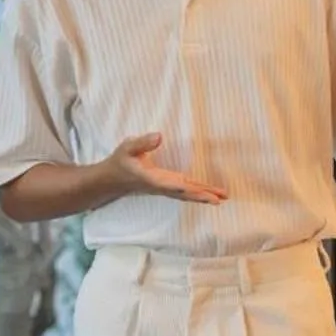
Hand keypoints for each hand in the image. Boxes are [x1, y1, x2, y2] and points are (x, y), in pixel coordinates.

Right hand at [104, 133, 226, 204]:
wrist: (112, 179)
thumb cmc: (120, 161)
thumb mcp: (127, 148)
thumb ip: (142, 143)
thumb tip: (159, 136)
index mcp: (153, 179)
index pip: (171, 185)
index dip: (185, 189)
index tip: (196, 192)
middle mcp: (162, 186)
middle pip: (185, 194)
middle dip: (201, 196)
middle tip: (219, 199)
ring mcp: (166, 187)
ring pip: (188, 194)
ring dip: (204, 195)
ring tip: (223, 197)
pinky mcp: (168, 185)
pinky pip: (186, 191)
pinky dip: (199, 193)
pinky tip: (211, 194)